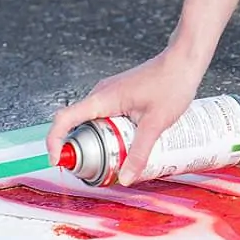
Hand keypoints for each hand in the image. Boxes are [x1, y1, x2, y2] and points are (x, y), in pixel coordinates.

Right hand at [46, 48, 202, 185]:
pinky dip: (110, 133)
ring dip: (98, 141)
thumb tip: (125, 178)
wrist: (184, 61)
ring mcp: (109, 94)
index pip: (64, 119)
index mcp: (102, 99)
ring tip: (115, 159)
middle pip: (77, 125)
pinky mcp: (119, 96)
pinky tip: (128, 143)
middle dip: (82, 149)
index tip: (58, 160)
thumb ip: (140, 152)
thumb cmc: (171, 84)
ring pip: (93, 122)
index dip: (54, 141)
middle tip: (96, 169)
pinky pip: (105, 117)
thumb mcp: (155, 124)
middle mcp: (100, 95)